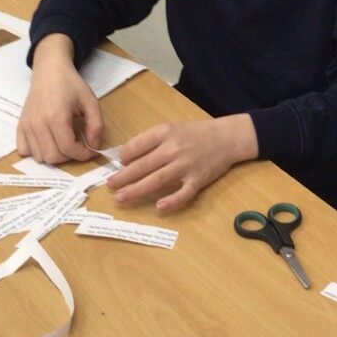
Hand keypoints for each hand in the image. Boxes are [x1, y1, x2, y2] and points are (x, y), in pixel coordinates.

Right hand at [17, 35, 101, 163]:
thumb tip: (93, 146)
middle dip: (69, 156)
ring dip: (54, 155)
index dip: (83, 154)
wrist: (49, 71)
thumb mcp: (91, 102)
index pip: (68, 149)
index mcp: (56, 116)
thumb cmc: (71, 85)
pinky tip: (47, 141)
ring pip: (39, 157)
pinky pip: (24, 150)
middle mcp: (38, 123)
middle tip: (77, 145)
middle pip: (53, 157)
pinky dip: (36, 151)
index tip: (90, 150)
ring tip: (63, 142)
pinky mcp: (20, 125)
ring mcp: (26, 125)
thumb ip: (96, 125)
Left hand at [108, 115, 257, 213]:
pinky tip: (159, 207)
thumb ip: (151, 141)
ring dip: (136, 190)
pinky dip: (172, 201)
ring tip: (121, 198)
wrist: (226, 138)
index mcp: (164, 133)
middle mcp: (173, 149)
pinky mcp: (198, 180)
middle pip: (142, 166)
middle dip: (123, 177)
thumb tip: (127, 157)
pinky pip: (183, 193)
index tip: (120, 165)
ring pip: (157, 180)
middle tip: (110, 186)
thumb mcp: (172, 129)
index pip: (136, 146)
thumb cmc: (196, 133)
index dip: (124, 157)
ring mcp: (186, 166)